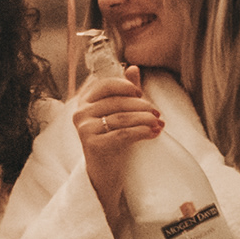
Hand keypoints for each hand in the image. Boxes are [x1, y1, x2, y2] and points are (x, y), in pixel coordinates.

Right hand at [68, 68, 159, 201]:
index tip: (140, 94)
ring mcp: (85, 129)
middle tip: (157, 113)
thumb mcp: (118, 112)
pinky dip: (141, 132)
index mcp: (84, 101)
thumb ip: (125, 91)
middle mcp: (80, 113)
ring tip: (159, 123)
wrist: (103, 170)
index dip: (124, 86)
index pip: (105, 85)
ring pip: (122, 118)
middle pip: (117, 102)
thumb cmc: (112, 137)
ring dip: (145, 119)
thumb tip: (133, 68)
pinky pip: (122, 134)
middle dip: (141, 106)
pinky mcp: (92, 144)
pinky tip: (153, 133)